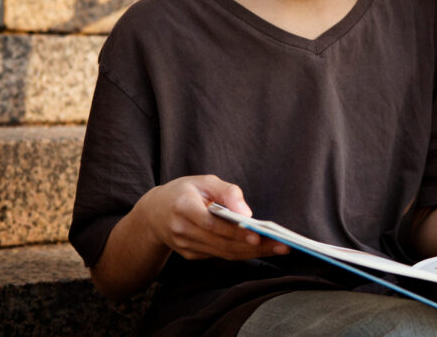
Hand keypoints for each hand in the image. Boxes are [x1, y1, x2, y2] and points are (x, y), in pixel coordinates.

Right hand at [138, 175, 287, 260]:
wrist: (154, 213)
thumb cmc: (185, 192)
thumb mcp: (204, 181)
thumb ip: (227, 192)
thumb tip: (246, 214)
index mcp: (183, 208)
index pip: (212, 224)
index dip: (235, 232)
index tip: (258, 235)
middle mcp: (181, 231)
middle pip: (222, 243)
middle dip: (254, 246)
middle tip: (282, 245)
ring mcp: (185, 246)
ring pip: (223, 253)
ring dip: (253, 253)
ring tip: (279, 248)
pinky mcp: (191, 255)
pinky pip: (220, 255)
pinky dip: (242, 252)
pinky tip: (262, 248)